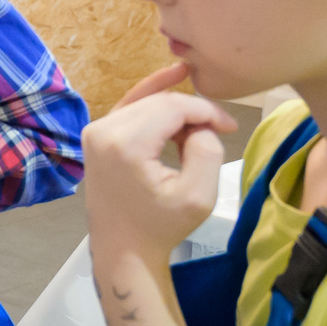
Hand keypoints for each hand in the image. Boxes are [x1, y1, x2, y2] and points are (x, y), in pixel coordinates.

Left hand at [83, 61, 238, 264]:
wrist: (122, 249)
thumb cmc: (161, 227)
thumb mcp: (198, 195)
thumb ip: (207, 150)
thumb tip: (201, 125)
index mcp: (124, 144)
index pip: (174, 107)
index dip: (207, 111)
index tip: (231, 127)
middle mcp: (103, 130)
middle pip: (160, 102)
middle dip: (193, 112)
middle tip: (218, 132)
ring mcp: (95, 131)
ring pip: (147, 103)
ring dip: (176, 111)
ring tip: (200, 129)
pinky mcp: (96, 135)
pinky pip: (130, 106)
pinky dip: (153, 96)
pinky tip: (174, 76)